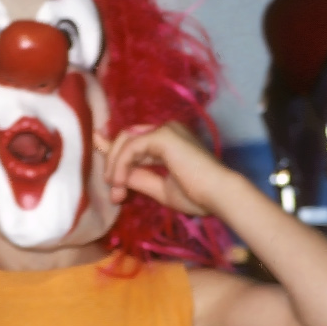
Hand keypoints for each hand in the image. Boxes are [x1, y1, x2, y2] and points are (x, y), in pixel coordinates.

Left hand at [104, 122, 233, 216]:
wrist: (219, 196)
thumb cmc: (197, 196)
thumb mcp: (160, 188)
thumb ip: (139, 177)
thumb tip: (116, 176)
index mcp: (170, 141)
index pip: (136, 141)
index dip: (116, 154)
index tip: (107, 178)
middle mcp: (167, 129)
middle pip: (127, 137)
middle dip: (114, 164)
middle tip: (116, 194)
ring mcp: (165, 129)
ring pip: (125, 140)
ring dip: (116, 167)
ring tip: (117, 192)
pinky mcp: (162, 135)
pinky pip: (131, 147)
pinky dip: (122, 165)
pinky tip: (121, 183)